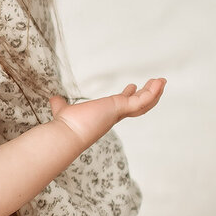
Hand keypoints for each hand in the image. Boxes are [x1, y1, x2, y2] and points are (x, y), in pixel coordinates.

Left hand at [50, 77, 164, 146]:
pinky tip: (158, 83)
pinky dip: (151, 92)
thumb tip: (53, 100)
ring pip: (142, 104)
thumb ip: (60, 106)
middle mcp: (113, 116)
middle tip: (156, 84)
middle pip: (136, 106)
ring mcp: (118, 113)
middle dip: (147, 95)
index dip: (127, 97)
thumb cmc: (65, 127)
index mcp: (104, 116)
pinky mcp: (119, 108)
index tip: (132, 87)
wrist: (66, 134)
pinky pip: (141, 100)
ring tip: (162, 81)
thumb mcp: (63, 111)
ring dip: (154, 93)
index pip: (120, 106)